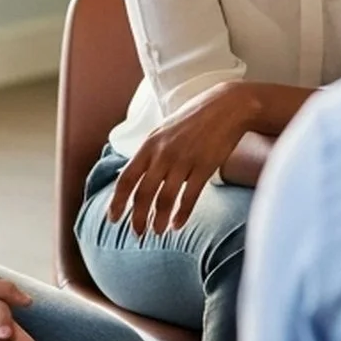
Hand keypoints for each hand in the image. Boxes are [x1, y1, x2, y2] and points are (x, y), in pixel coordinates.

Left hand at [108, 83, 254, 234]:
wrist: (227, 106)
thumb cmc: (194, 119)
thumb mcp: (165, 130)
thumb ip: (151, 152)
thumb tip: (137, 175)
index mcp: (150, 144)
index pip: (126, 178)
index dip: (118, 202)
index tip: (113, 219)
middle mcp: (163, 154)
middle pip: (143, 193)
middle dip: (137, 218)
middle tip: (138, 234)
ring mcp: (184, 160)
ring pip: (165, 199)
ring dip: (159, 220)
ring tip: (159, 232)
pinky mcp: (204, 167)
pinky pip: (189, 197)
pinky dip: (182, 214)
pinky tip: (178, 224)